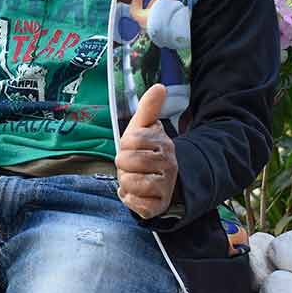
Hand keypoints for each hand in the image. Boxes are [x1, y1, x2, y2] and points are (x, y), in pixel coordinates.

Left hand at [115, 84, 177, 219]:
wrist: (161, 182)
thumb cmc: (146, 152)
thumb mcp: (144, 128)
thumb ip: (149, 107)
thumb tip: (160, 86)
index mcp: (163, 143)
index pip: (130, 140)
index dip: (125, 144)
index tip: (132, 147)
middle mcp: (168, 164)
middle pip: (128, 161)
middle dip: (123, 164)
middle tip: (131, 165)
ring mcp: (165, 186)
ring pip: (130, 183)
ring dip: (125, 182)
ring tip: (134, 178)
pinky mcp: (158, 206)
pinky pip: (136, 204)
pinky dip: (129, 199)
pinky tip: (136, 194)